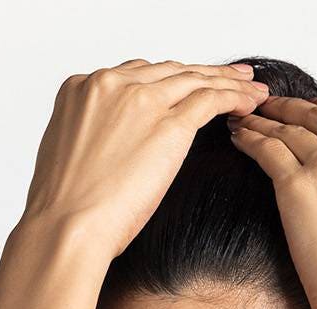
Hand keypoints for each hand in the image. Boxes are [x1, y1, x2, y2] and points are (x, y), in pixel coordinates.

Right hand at [17, 59, 270, 260]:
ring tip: (251, 88)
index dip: (166, 81)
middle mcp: (110, 84)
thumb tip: (112, 150)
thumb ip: (94, 139)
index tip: (184, 85)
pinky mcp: (168, 125)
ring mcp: (141, 101)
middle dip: (202, 74)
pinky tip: (250, 101)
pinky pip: (210, 99)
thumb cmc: (64, 211)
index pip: (135, 75)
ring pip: (194, 79)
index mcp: (81, 89)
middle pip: (168, 71)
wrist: (66, 229)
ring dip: (227, 81)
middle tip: (230, 76)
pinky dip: (234, 96)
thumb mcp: (68, 157)